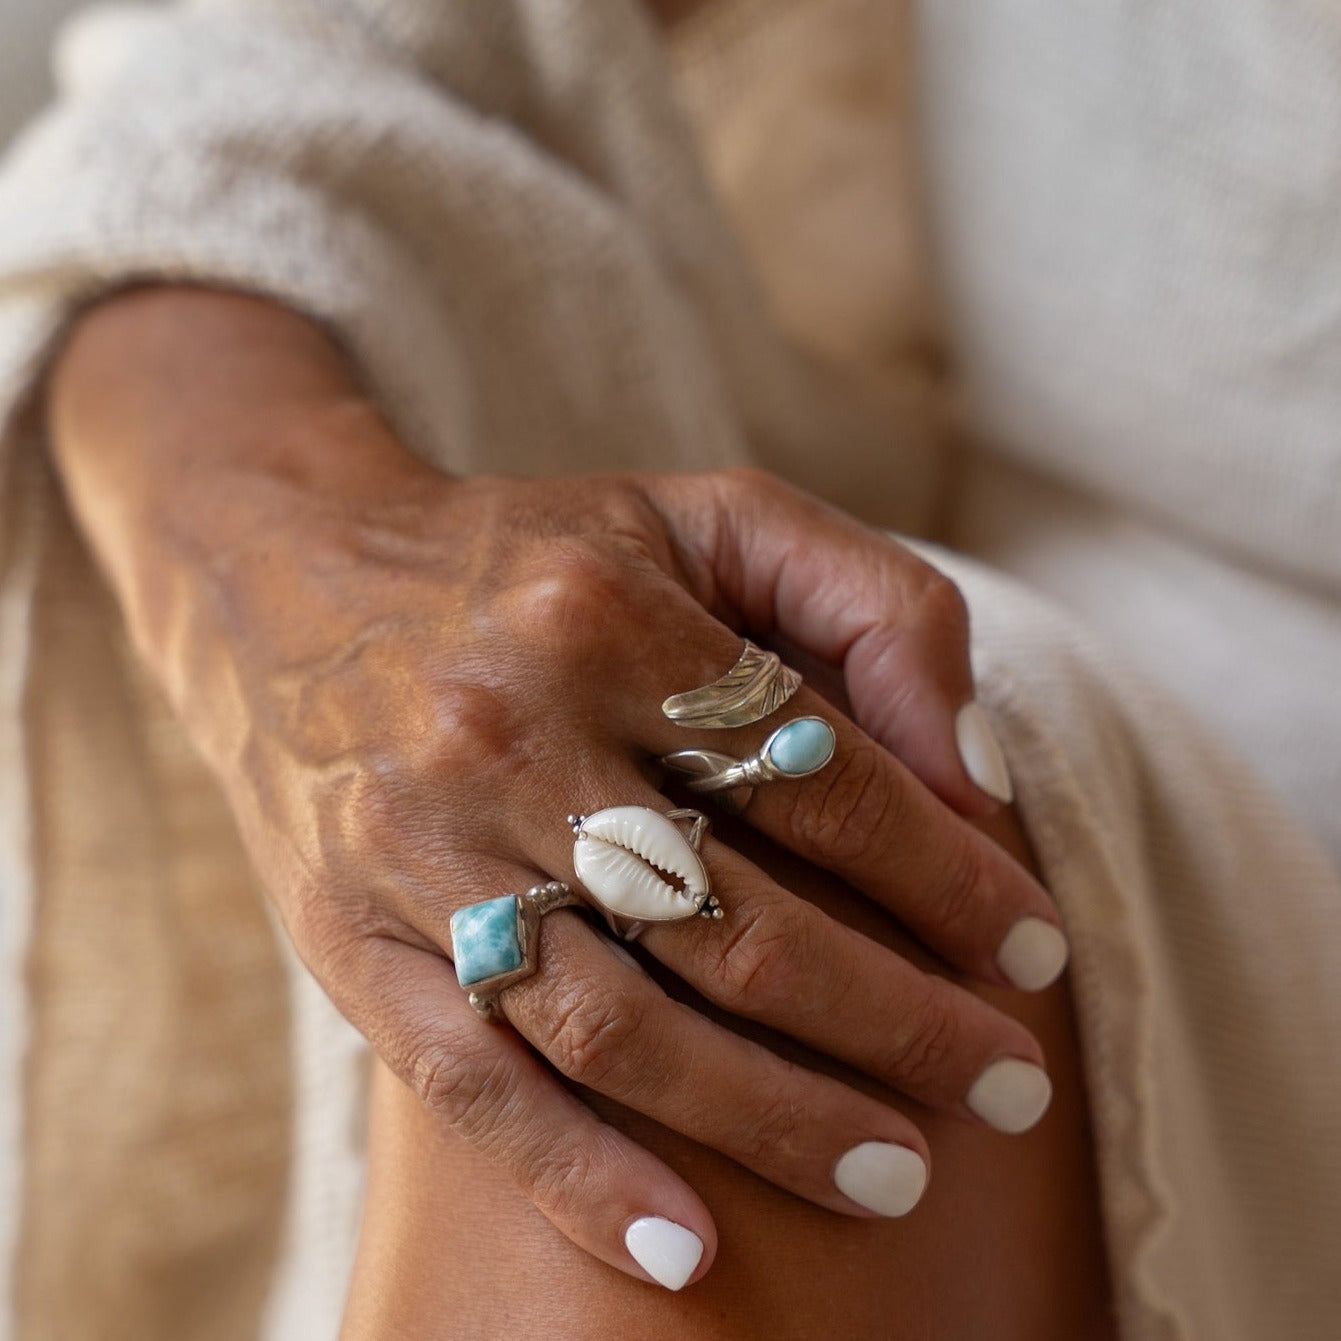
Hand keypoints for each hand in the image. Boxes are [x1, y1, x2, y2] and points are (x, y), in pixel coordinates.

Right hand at [48, 288, 1066, 1289]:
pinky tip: (686, 1251)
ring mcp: (418, 850)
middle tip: (1007, 1090)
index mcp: (606, 619)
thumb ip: (870, 606)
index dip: (948, 878)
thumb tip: (977, 773)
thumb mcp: (712, 517)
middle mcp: (504, 736)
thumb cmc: (541, 555)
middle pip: (737, 922)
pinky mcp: (349, 938)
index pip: (819, 779)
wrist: (293, 584)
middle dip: (897, 1022)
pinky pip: (473, 1078)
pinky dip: (579, 1176)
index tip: (1033, 955)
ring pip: (620, 1025)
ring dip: (774, 1118)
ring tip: (899, 1176)